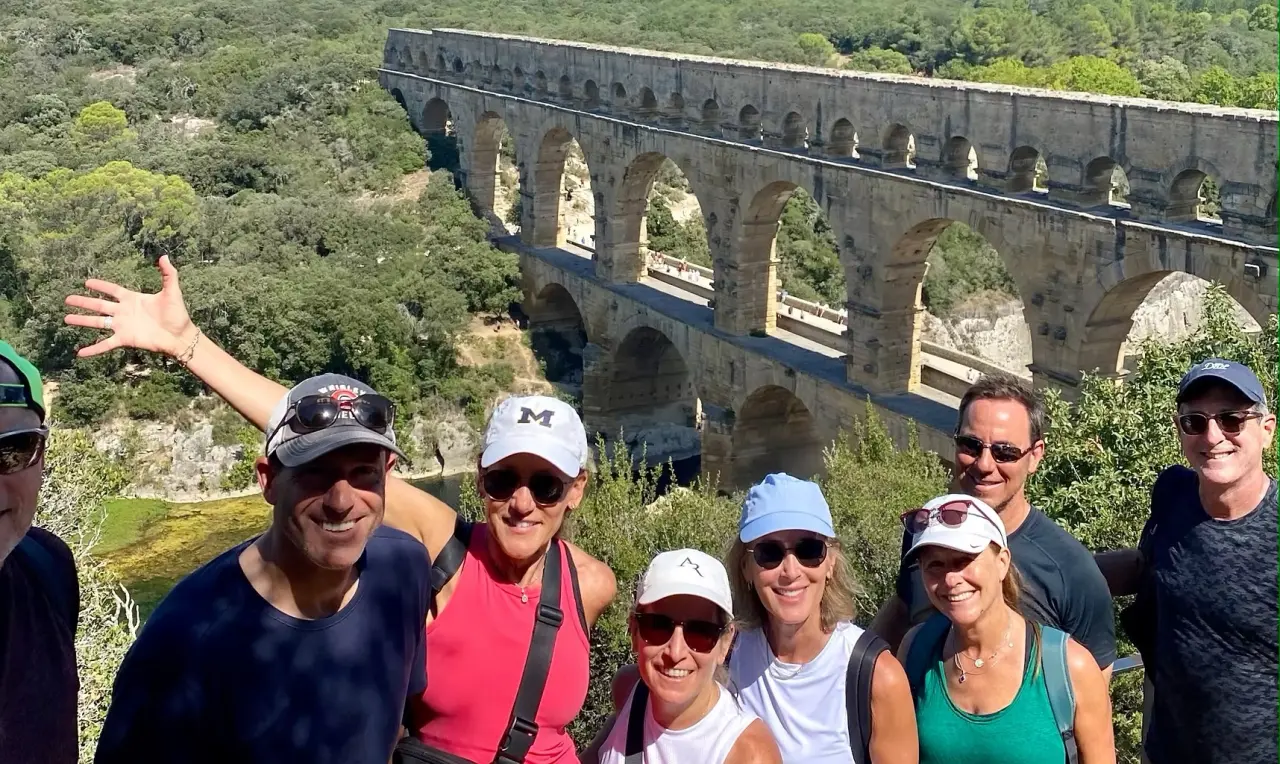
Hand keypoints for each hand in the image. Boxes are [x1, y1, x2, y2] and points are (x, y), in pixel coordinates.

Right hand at [64, 255, 196, 358]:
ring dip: (82, 320)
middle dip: (83, 302)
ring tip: (66, 318)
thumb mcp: (172, 291)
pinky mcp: (124, 339)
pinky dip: (92, 349)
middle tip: (67, 299)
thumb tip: (164, 256)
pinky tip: (80, 353)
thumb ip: (168, 274)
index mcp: (132, 299)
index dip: (101, 286)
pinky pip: (105, 344)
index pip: (112, 290)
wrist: (180, 336)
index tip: (87, 282)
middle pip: (99, 305)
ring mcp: (122, 326)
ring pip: (97, 322)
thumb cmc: (177, 314)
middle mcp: (124, 312)